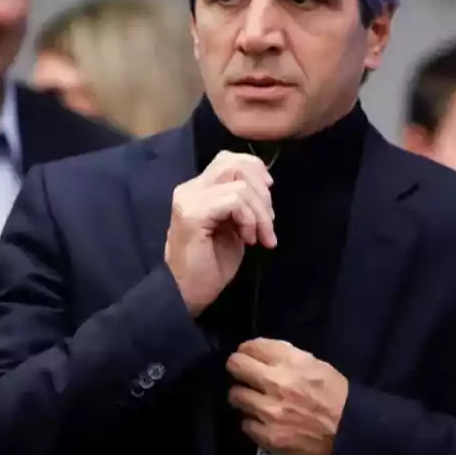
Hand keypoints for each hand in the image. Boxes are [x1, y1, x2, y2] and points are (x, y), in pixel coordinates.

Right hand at [164, 151, 276, 316]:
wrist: (185, 295)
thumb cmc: (210, 266)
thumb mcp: (233, 227)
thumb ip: (242, 203)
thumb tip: (265, 183)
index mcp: (198, 190)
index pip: (229, 159)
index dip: (255, 169)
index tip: (269, 193)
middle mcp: (190, 189)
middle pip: (235, 164)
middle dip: (262, 192)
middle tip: (269, 223)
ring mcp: (189, 200)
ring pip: (240, 185)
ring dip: (260, 213)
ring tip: (260, 237)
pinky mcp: (192, 214)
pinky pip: (234, 202)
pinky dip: (249, 220)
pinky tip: (248, 240)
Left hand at [226, 338, 347, 454]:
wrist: (351, 432)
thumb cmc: (335, 395)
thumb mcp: (315, 364)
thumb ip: (285, 358)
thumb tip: (259, 355)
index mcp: (290, 361)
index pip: (250, 347)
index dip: (247, 351)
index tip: (248, 357)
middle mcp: (275, 382)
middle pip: (235, 366)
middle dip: (238, 369)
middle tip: (245, 376)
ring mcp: (269, 411)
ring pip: (236, 395)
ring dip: (244, 397)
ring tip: (255, 401)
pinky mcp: (267, 436)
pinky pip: (245, 423)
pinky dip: (252, 421)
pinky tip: (264, 422)